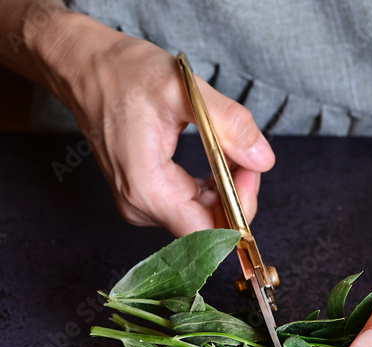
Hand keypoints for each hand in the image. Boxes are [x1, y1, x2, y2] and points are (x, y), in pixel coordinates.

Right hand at [45, 14, 273, 235]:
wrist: (85, 68)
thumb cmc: (124, 74)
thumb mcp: (184, 89)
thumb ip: (228, 124)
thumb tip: (263, 159)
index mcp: (147, 188)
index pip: (209, 231)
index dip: (240, 208)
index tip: (251, 169)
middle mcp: (142, 206)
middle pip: (210, 226)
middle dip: (238, 195)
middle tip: (248, 154)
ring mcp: (143, 203)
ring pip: (205, 216)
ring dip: (229, 188)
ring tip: (233, 149)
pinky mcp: (147, 195)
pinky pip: (193, 204)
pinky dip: (214, 186)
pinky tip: (220, 159)